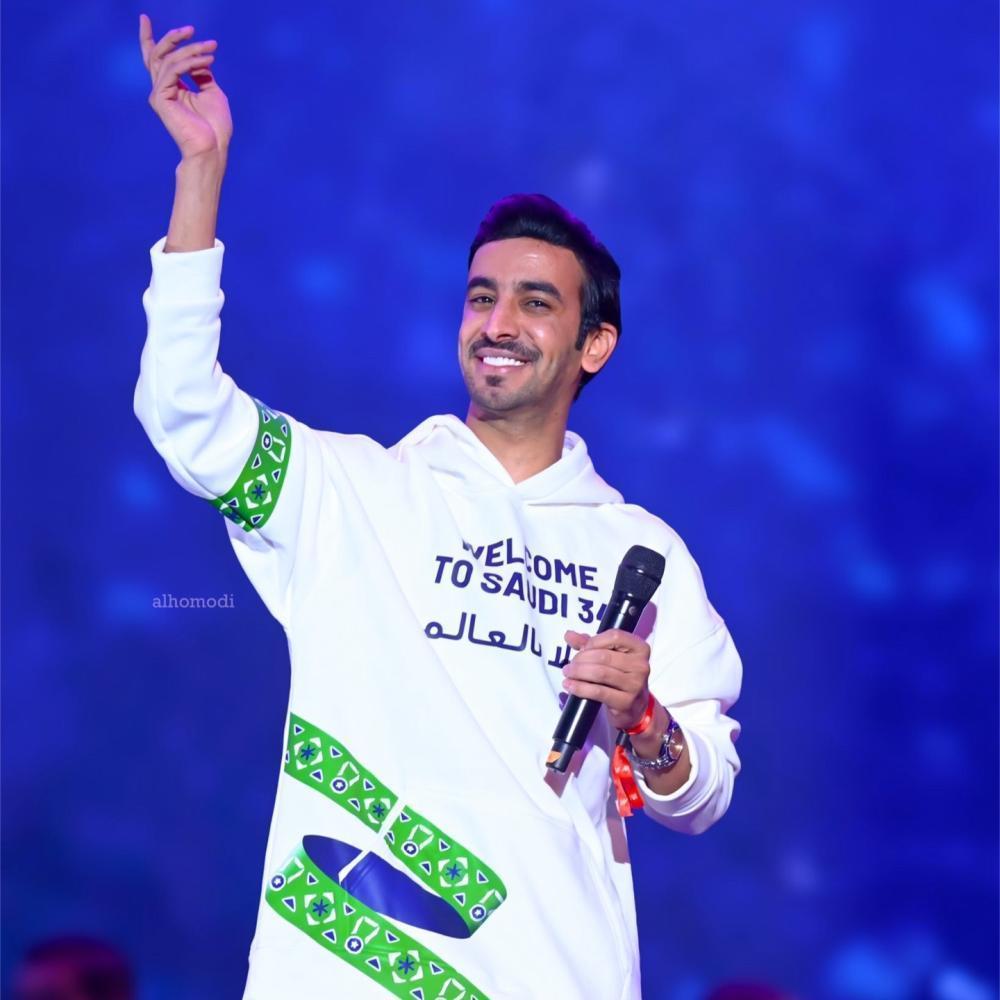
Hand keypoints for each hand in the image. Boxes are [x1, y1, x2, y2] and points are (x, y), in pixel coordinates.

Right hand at [139, 14, 231, 161]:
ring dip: (192, 50)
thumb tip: (199, 59)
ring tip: (211, 49)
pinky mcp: (161, 98)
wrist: (212, 149)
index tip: (144, 18)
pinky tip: (207, 61)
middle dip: (172, 38)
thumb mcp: (212, 93)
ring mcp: (159, 94)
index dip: (149, 38)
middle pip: (157, 54)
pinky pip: (173, 70)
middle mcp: (161, 89)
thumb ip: (202, 75)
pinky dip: (190, 62)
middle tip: (191, 29)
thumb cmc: (215, 127)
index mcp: (171, 88)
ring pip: (168, 59)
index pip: (156, 59)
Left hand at [561, 629, 651, 730]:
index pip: (615, 636)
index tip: (582, 648)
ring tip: (568, 674)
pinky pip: (598, 692)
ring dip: (578, 673)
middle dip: (581, 659)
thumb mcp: (610, 655)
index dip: (594, 641)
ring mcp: (635, 684)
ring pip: (600, 673)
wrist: (634, 706)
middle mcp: (641, 665)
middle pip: (604, 656)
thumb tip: (569, 635)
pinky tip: (571, 686)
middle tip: (570, 665)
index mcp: (640, 648)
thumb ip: (589, 643)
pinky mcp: (626, 701)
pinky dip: (580, 688)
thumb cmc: (620, 676)